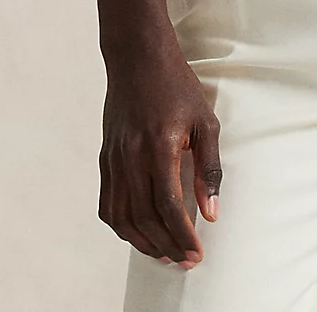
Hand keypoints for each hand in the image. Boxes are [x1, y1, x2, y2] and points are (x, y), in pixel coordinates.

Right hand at [98, 44, 221, 270]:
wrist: (137, 58)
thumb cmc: (176, 86)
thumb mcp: (204, 121)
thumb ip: (209, 168)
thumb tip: (212, 212)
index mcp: (159, 147)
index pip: (169, 207)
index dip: (183, 235)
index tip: (197, 253)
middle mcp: (131, 158)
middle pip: (145, 218)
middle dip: (167, 245)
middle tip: (186, 259)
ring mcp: (114, 160)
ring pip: (122, 218)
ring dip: (143, 242)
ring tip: (165, 253)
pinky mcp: (105, 158)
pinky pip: (107, 204)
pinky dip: (121, 226)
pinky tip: (138, 232)